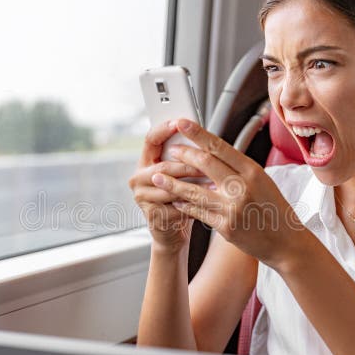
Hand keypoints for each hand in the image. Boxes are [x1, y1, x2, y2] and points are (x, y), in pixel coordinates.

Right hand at [129, 120, 206, 250]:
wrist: (171, 231)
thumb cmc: (179, 198)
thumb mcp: (180, 174)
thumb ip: (184, 157)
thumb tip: (204, 138)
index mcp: (145, 163)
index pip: (150, 140)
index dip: (164, 130)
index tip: (179, 123)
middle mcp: (139, 178)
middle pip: (163, 167)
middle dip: (188, 165)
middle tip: (209, 163)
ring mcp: (142, 198)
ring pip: (170, 188)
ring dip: (194, 186)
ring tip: (215, 184)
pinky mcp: (152, 215)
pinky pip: (175, 206)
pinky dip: (194, 204)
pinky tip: (209, 202)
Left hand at [150, 119, 305, 267]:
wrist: (285, 242)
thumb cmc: (273, 208)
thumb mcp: (262, 181)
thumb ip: (238, 169)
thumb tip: (213, 152)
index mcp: (253, 171)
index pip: (220, 147)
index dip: (198, 134)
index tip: (182, 123)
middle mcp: (242, 187)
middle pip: (206, 164)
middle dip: (183, 155)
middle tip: (170, 150)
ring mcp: (233, 208)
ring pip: (195, 190)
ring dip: (173, 183)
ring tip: (158, 177)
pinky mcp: (225, 227)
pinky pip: (198, 212)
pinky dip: (184, 205)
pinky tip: (175, 199)